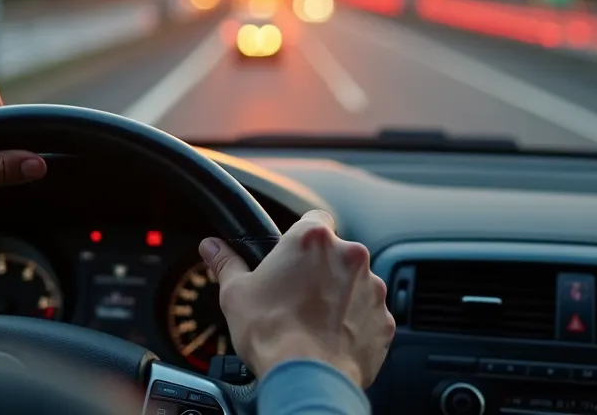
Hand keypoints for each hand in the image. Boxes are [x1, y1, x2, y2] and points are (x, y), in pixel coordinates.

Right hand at [198, 210, 393, 387]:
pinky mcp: (384, 320)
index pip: (315, 219)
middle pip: (336, 253)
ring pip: (356, 284)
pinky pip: (369, 316)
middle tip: (297, 296)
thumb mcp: (236, 293)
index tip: (294, 255)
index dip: (303, 238)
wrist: (307, 378)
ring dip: (340, 297)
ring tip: (313, 323)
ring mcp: (372, 289)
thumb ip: (226, 263)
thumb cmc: (271, 333)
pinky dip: (355, 325)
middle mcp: (349, 256)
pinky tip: (331, 339)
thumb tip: (212, 247)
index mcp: (312, 239)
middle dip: (321, 271)